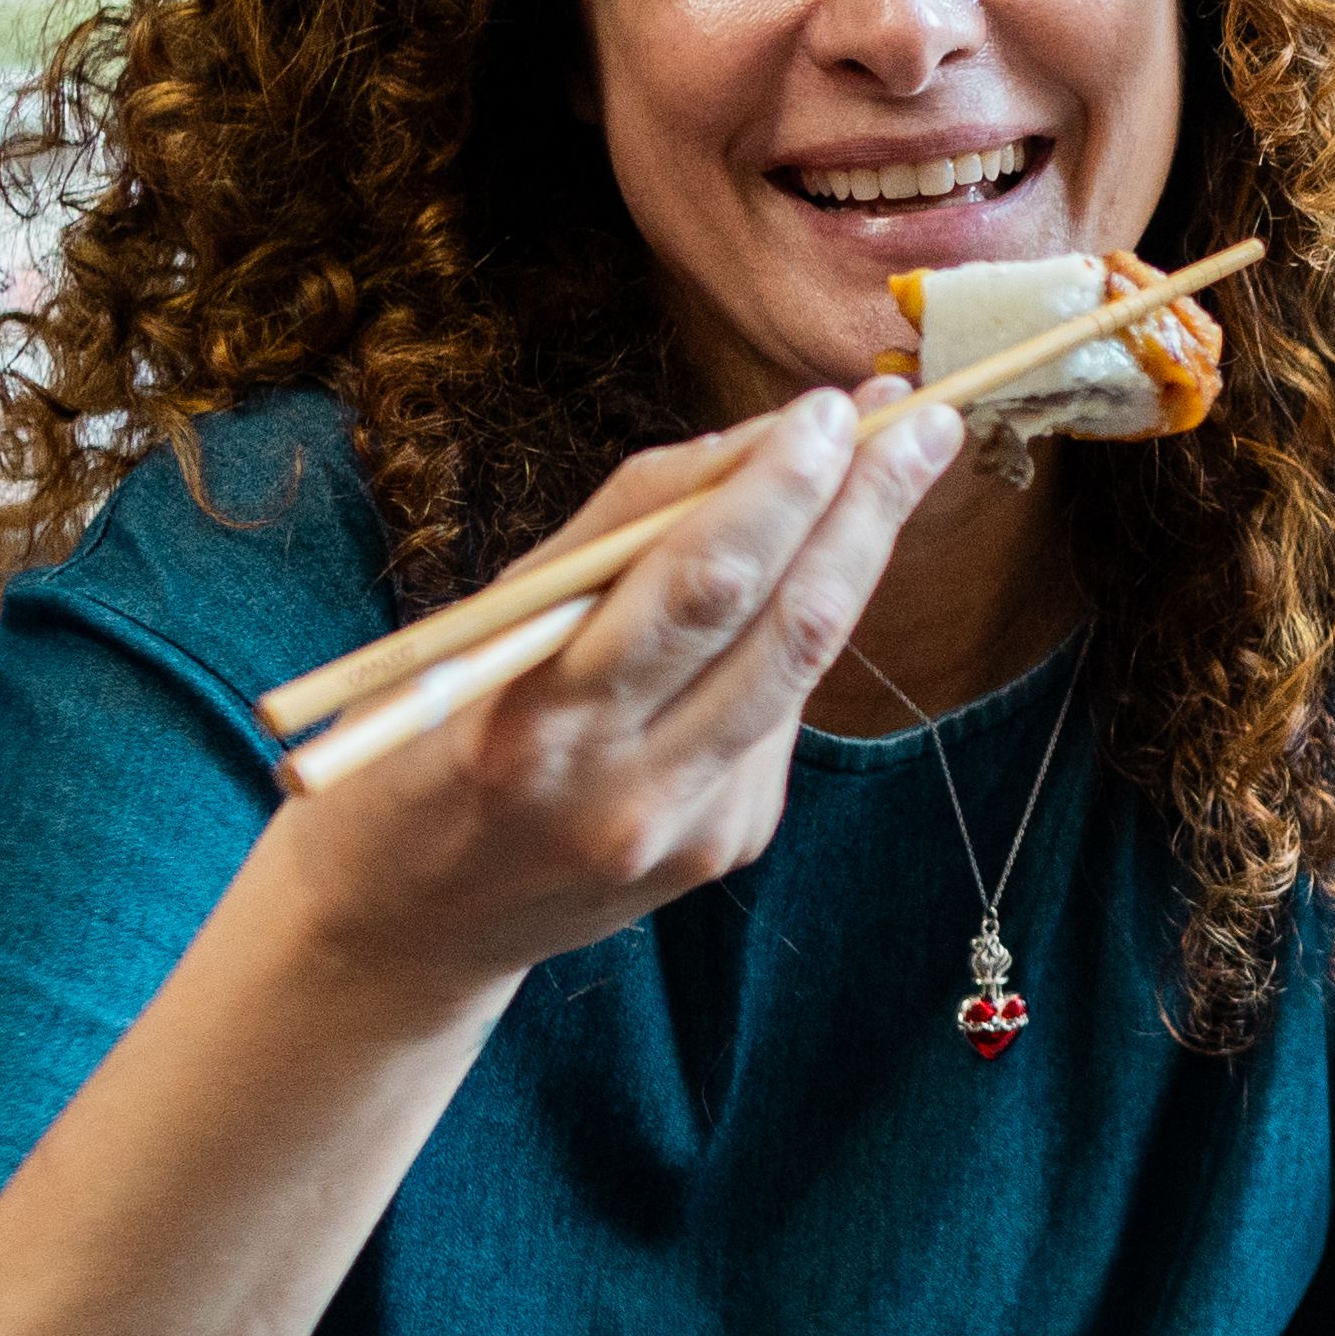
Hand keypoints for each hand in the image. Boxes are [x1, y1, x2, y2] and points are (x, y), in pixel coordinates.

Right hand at [257, 385, 961, 1001]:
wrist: (409, 927)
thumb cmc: (426, 742)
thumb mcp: (480, 631)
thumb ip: (608, 547)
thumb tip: (747, 451)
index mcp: (537, 717)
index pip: (692, 583)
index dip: (776, 487)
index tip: (836, 408)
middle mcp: (624, 784)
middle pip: (782, 622)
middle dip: (863, 506)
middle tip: (926, 418)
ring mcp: (688, 827)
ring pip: (803, 665)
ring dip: (860, 554)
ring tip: (904, 463)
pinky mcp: (727, 846)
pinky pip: (779, 714)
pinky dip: (794, 633)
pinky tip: (800, 581)